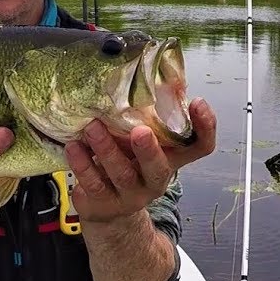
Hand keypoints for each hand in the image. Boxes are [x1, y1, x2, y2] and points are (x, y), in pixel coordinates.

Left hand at [64, 98, 216, 224]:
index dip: (206, 127)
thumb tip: (138, 72)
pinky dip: (83, 164)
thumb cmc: (126, 162)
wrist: (107, 208)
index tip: (197, 101)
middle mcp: (155, 179)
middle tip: (140, 131)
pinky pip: (94, 184)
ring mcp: (131, 195)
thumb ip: (143, 118)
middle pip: (160, 168)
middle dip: (149, 150)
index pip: (200, 146)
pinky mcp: (105, 203)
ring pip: (122, 174)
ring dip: (107, 150)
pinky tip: (74, 146)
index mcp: (171, 159)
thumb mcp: (138, 142)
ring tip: (92, 127)